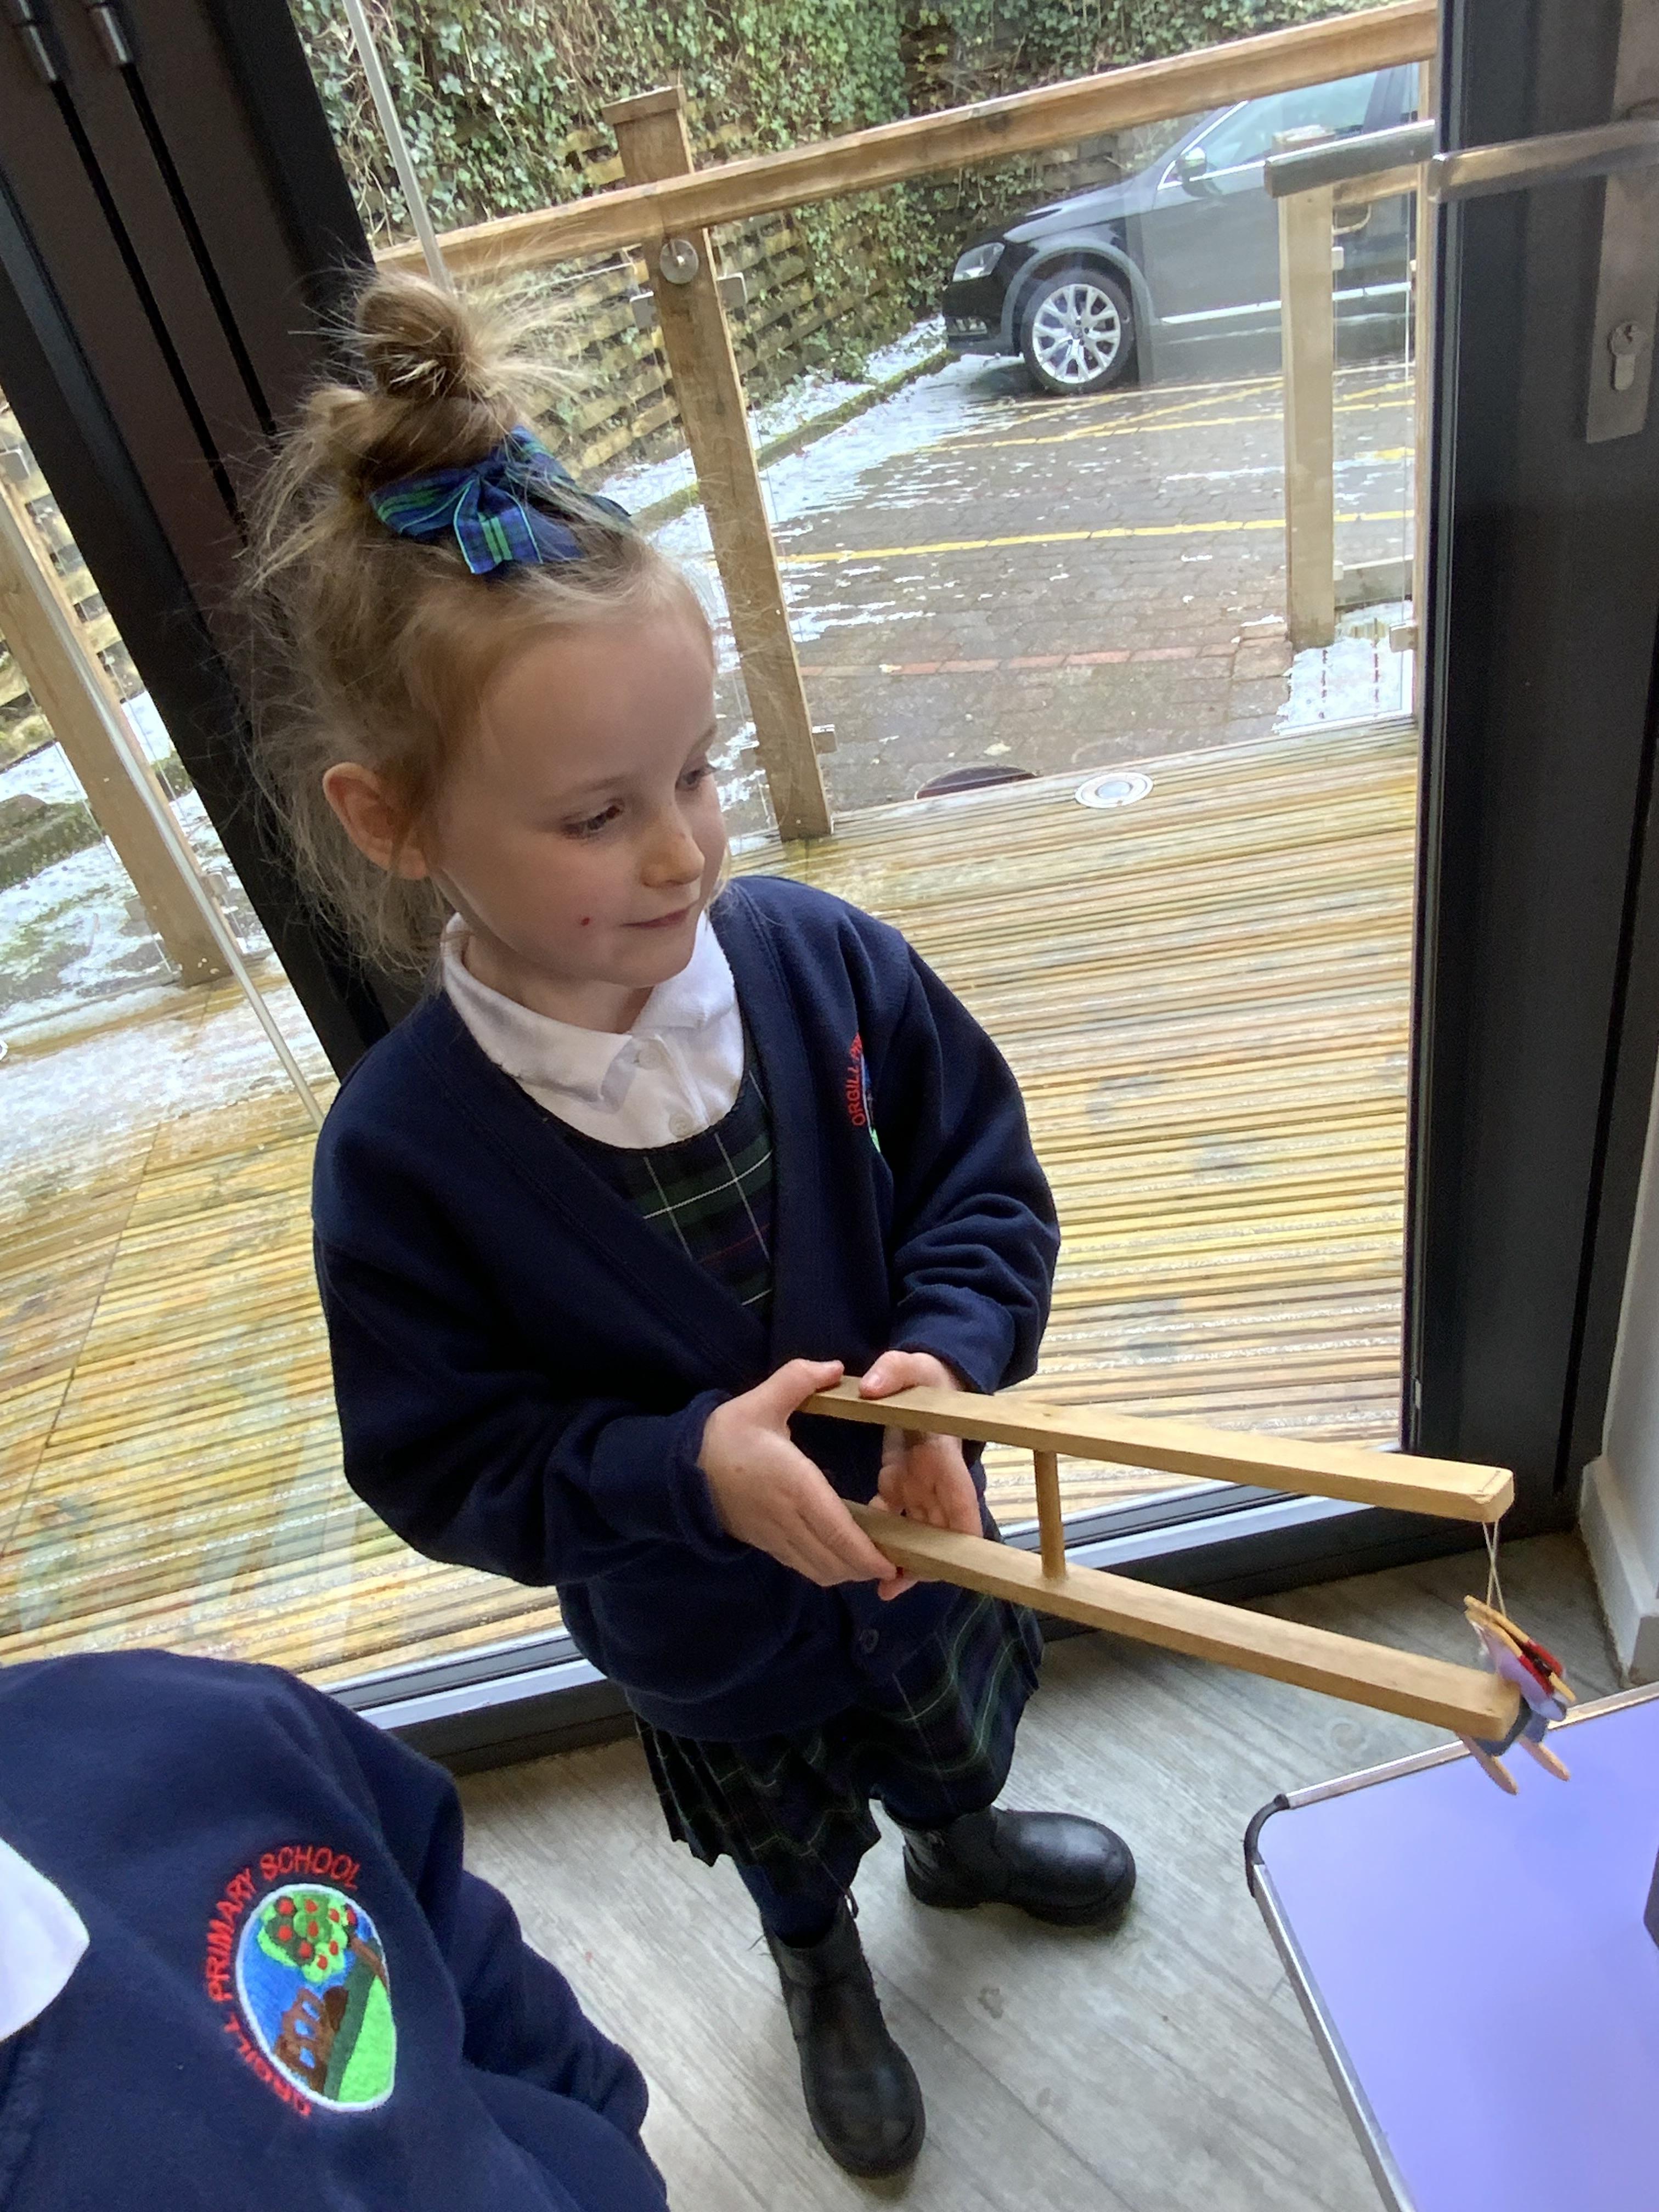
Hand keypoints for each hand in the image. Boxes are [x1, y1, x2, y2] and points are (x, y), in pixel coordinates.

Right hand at [699, 1359, 904, 1592]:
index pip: (837, 1531)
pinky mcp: (769, 1545)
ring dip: (850, 1572)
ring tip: (876, 1561)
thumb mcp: (761, 1400)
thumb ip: (799, 1380)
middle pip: (835, 1559)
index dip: (868, 1553)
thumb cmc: (726, 1436)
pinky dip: (829, 1569)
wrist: (684, 1470)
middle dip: (869, 1568)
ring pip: (821, 1570)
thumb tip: (838, 1368)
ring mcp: (777, 1537)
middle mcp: (789, 1519)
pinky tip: (844, 1556)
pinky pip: (805, 1567)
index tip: (894, 1561)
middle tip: (898, 1561)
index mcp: (794, 1485)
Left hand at [859, 1350, 982, 1601]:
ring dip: (903, 1560)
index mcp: (944, 1456)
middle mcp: (937, 1479)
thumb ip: (891, 1371)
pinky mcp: (900, 1484)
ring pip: (918, 1533)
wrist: (925, 1378)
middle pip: (941, 1531)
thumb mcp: (909, 1365)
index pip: (962, 1504)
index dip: (960, 1537)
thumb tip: (870, 1387)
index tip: (948, 1564)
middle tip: (890, 1586)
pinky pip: (893, 1519)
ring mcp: (920, 1485)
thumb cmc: (924, 1374)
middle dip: (924, 1562)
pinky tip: (856, 1555)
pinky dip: (879, 1539)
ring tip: (879, 1587)